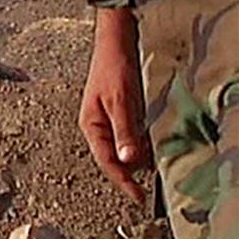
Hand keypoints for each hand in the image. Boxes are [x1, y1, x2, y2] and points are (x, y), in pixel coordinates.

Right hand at [78, 8, 149, 203]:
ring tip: (148, 168)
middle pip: (111, 157)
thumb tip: (128, 161)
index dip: (123, 181)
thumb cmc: (113, 68)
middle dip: (127, 172)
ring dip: (131, 158)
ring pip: (118, 147)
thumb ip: (124, 131)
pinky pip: (123, 136)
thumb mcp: (121, 101)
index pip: (107, 161)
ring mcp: (103, 118)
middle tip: (145, 186)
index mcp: (90, 124)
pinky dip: (134, 145)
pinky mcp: (113, 111)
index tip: (138, 196)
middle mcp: (94, 124)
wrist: (113, 41)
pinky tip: (144, 145)